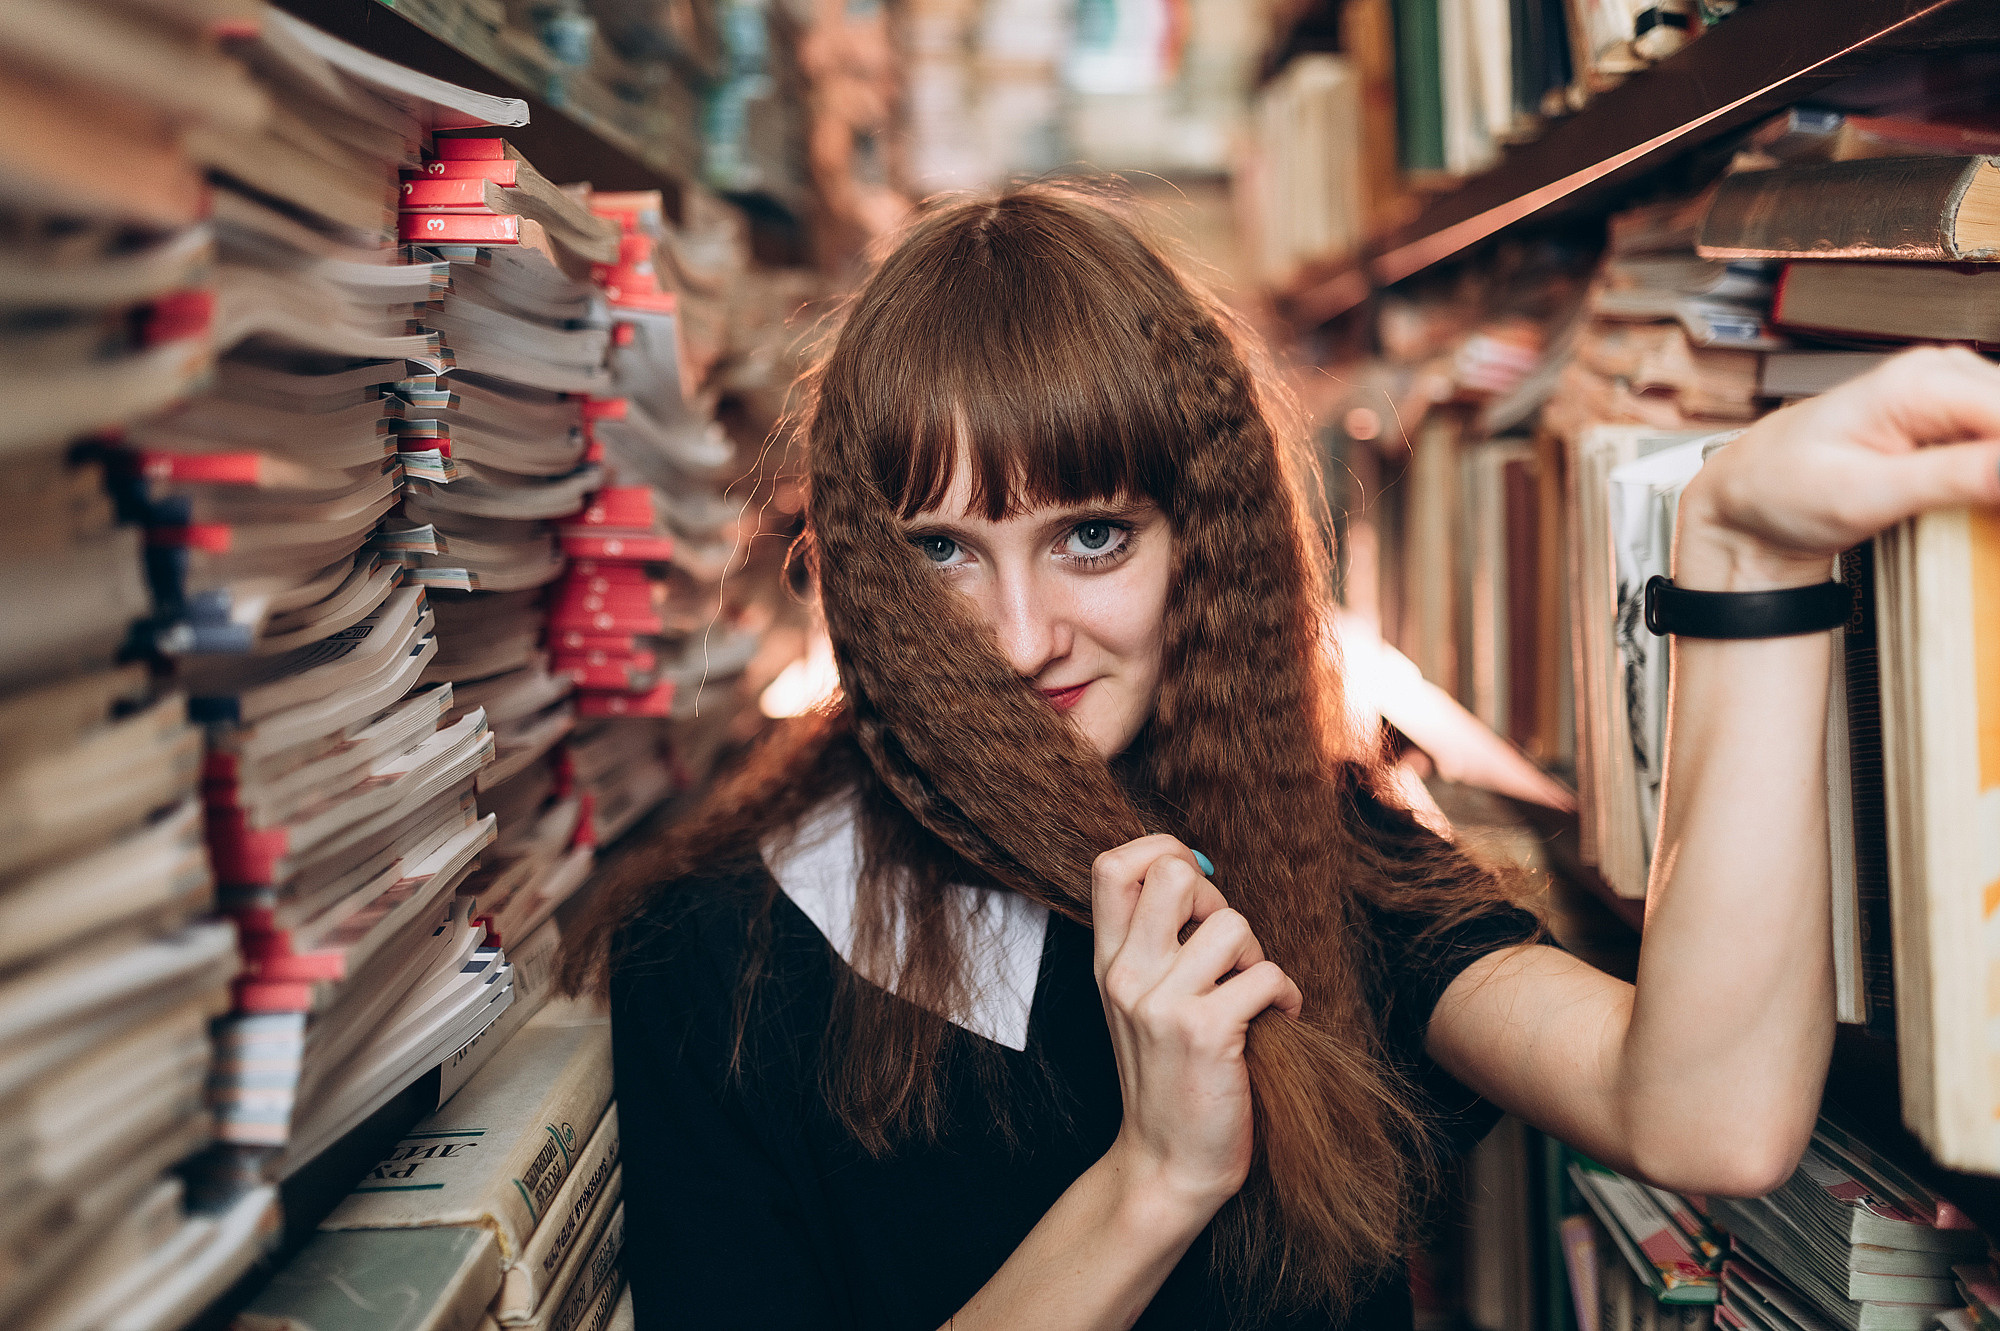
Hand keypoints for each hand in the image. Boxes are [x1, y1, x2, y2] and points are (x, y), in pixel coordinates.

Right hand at [1089, 834, 1302, 1222]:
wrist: (1168, 1163)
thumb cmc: (1167, 1076)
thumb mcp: (1139, 1001)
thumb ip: (1153, 941)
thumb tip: (1196, 871)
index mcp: (1108, 962)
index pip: (1112, 865)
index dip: (1161, 851)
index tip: (1193, 890)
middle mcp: (1126, 975)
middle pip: (1172, 874)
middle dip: (1215, 899)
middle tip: (1225, 949)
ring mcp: (1161, 1003)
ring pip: (1231, 924)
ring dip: (1256, 956)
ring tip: (1249, 992)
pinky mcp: (1205, 1033)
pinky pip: (1266, 975)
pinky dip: (1285, 995)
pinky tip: (1276, 1020)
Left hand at [1677, 346, 1999, 589]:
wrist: (1746, 497)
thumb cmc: (1782, 491)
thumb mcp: (1862, 496)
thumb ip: (1950, 479)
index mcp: (1920, 381)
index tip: (1998, 503)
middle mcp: (1941, 372)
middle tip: (1988, 512)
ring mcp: (1948, 389)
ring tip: (1975, 510)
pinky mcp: (1951, 414)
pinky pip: (1999, 434)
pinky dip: (1999, 469)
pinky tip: (1985, 501)